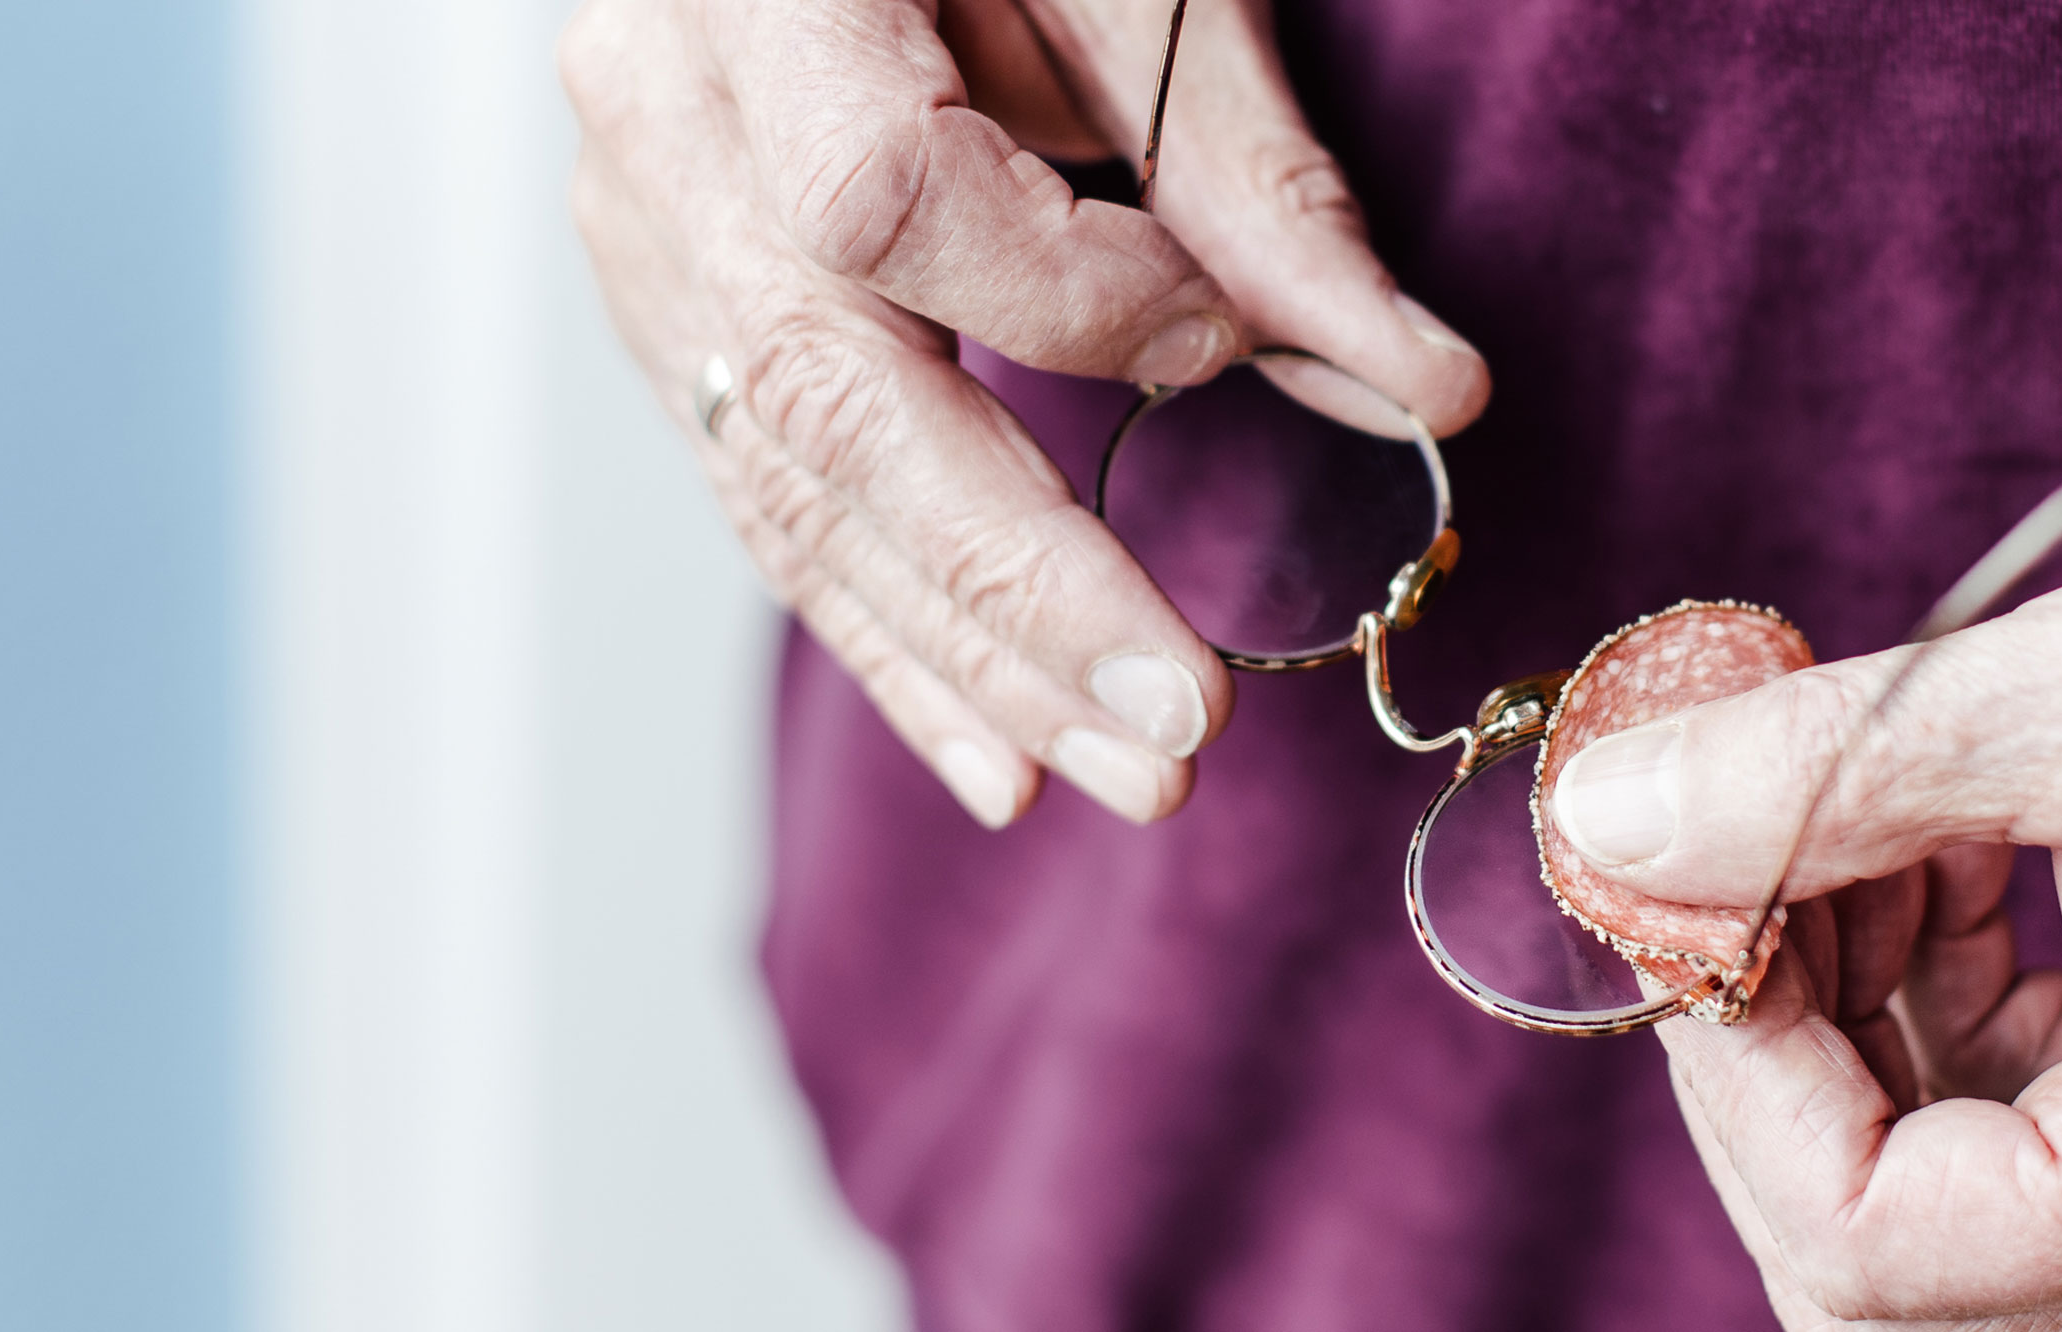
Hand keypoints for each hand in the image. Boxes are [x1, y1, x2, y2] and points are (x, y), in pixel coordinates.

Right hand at [560, 0, 1489, 826]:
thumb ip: (1259, 178)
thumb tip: (1422, 386)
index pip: (883, 200)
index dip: (1067, 294)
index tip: (1216, 333)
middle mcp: (659, 112)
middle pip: (824, 399)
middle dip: (1012, 593)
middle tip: (1172, 737)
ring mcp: (639, 218)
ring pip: (788, 483)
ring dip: (961, 654)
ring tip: (1107, 774)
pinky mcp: (668, 301)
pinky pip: (770, 493)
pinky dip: (890, 623)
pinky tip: (986, 742)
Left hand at [1545, 323, 2061, 1327]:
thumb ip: (1822, 776)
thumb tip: (1603, 824)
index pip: (1866, 1244)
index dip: (1730, 1072)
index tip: (1675, 888)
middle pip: (1859, 1236)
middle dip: (1759, 1037)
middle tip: (1710, 844)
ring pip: (1882, 1149)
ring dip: (1811, 977)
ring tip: (1827, 790)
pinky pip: (1944, 1068)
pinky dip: (1877, 945)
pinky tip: (1896, 813)